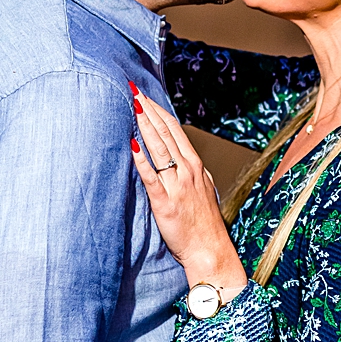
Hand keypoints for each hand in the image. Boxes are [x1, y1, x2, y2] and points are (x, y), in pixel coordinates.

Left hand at [130, 89, 243, 291]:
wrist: (210, 251)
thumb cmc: (202, 224)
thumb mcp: (201, 189)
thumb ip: (187, 172)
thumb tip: (175, 157)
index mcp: (195, 166)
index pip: (174, 130)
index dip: (158, 111)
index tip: (144, 95)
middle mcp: (187, 170)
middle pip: (165, 132)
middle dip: (148, 110)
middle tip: (132, 90)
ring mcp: (177, 185)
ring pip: (159, 147)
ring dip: (143, 125)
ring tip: (130, 106)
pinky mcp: (165, 201)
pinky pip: (151, 176)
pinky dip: (141, 159)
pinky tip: (131, 145)